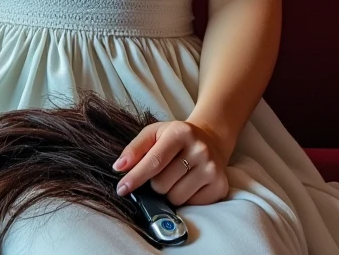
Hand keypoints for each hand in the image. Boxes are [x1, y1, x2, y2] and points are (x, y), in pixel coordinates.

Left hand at [112, 119, 229, 206]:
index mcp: (180, 133)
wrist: (210, 140)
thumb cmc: (175, 138)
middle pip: (162, 184)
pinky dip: (185, 199)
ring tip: (176, 177)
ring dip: (169, 193)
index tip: (121, 189)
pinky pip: (191, 206)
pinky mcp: (220, 186)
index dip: (136, 177)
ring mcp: (212, 169)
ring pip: (176, 198)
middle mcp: (199, 150)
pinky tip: (189, 184)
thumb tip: (118, 167)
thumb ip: (135, 148)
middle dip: (155, 184)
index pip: (154, 161)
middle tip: (163, 172)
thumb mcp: (154, 133)